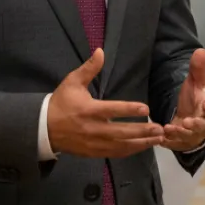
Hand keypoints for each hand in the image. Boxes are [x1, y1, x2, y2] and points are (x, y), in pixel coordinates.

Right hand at [47, 49, 163, 157]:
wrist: (44, 128)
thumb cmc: (61, 102)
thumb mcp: (72, 82)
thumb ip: (89, 68)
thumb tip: (101, 51)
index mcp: (89, 110)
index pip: (112, 110)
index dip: (129, 110)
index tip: (146, 109)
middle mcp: (93, 129)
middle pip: (121, 132)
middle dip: (142, 131)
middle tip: (160, 128)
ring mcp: (94, 143)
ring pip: (121, 145)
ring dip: (141, 143)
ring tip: (158, 139)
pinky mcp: (93, 152)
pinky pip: (115, 153)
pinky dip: (130, 151)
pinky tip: (143, 147)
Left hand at [162, 48, 204, 151]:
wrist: (188, 120)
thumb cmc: (194, 100)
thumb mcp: (195, 84)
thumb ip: (197, 69)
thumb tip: (200, 50)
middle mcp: (204, 123)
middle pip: (203, 126)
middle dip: (196, 124)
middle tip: (187, 121)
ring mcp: (193, 134)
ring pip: (189, 136)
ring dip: (179, 133)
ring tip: (169, 128)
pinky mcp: (182, 143)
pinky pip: (176, 144)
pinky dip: (169, 142)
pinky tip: (160, 139)